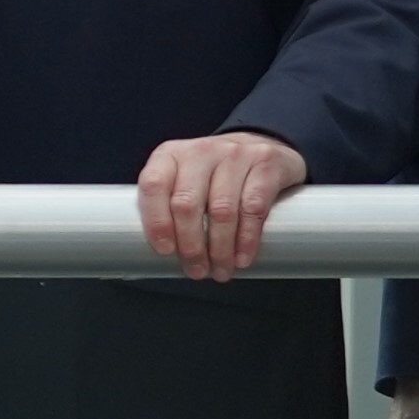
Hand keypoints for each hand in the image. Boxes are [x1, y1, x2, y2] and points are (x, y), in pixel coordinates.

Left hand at [136, 130, 309, 283]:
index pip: (153, 185)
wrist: (262, 147)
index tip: (165, 251)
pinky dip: (247, 239)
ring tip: (220, 270)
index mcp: (170, 155)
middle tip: (196, 271)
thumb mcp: (185, 179)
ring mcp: (234, 155)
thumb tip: (160, 256)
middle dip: (190, 245)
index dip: (156, 221)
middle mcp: (200, 151)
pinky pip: (253, 208)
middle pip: (187, 203)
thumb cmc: (214, 174)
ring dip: (220, 249)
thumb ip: (170, 205)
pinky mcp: (265, 164)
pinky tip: (243, 257)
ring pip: (221, 210)